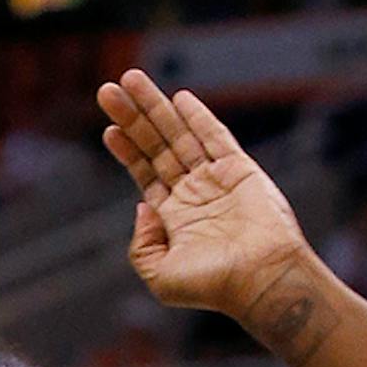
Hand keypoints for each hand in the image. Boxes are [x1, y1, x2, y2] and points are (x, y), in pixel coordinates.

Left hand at [97, 69, 312, 320]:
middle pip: (156, 146)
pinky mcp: (240, 170)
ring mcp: (217, 180)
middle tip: (106, 91)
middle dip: (132, 118)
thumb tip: (142, 206)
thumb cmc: (214, 286)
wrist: (260, 280)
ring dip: (155, 108)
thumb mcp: (160, 276)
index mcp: (175, 218)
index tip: (109, 129)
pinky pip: (215, 136)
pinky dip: (198, 117)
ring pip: (180, 135)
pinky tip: (178, 98)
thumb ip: (142, 245)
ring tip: (130, 80)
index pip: (146, 174)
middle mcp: (194, 194)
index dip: (127, 151)